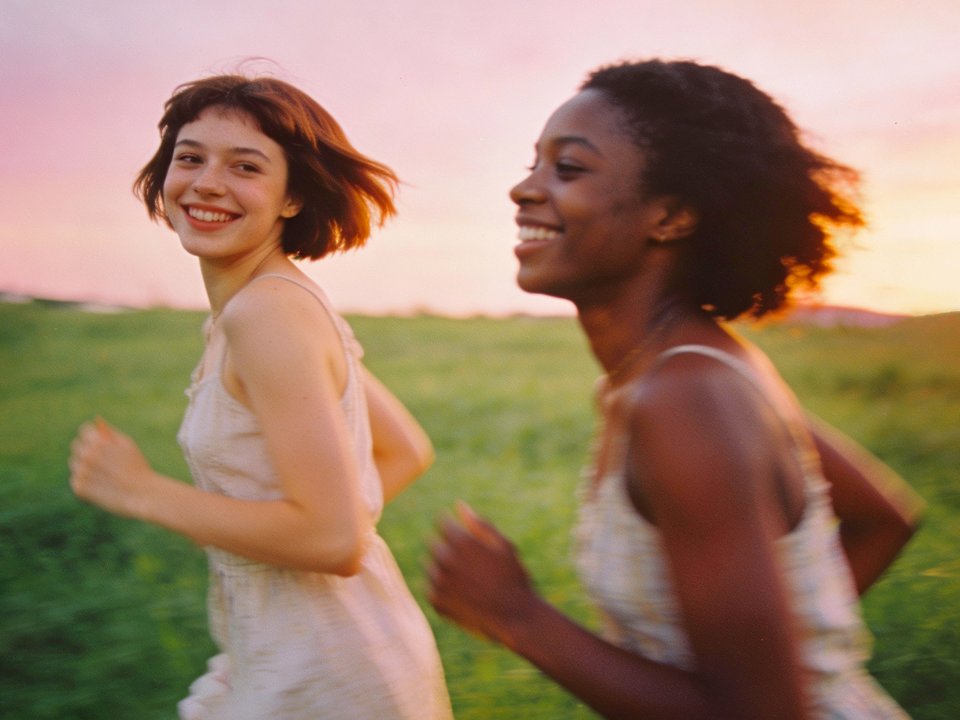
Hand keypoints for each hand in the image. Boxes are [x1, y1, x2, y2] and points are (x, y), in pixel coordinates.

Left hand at [68, 417, 155, 518]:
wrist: (141, 494)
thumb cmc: (137, 468)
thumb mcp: (128, 445)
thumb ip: (111, 434)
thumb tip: (98, 426)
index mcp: (99, 442)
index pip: (85, 431)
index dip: (92, 435)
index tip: (94, 440)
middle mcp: (87, 455)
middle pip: (76, 446)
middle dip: (85, 449)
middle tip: (97, 458)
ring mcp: (82, 472)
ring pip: (75, 464)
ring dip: (84, 466)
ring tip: (101, 475)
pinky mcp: (79, 488)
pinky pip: (76, 480)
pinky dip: (85, 483)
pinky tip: (100, 486)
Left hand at [427, 502, 539, 646]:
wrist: (513, 617)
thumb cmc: (513, 578)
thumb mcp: (503, 545)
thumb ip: (479, 524)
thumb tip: (459, 505)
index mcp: (461, 541)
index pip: (442, 522)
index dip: (454, 527)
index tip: (467, 539)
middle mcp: (444, 559)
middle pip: (434, 543)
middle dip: (448, 548)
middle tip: (472, 564)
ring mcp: (438, 582)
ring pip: (431, 565)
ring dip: (444, 568)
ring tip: (469, 581)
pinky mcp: (435, 601)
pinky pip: (432, 587)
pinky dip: (443, 588)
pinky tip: (463, 595)